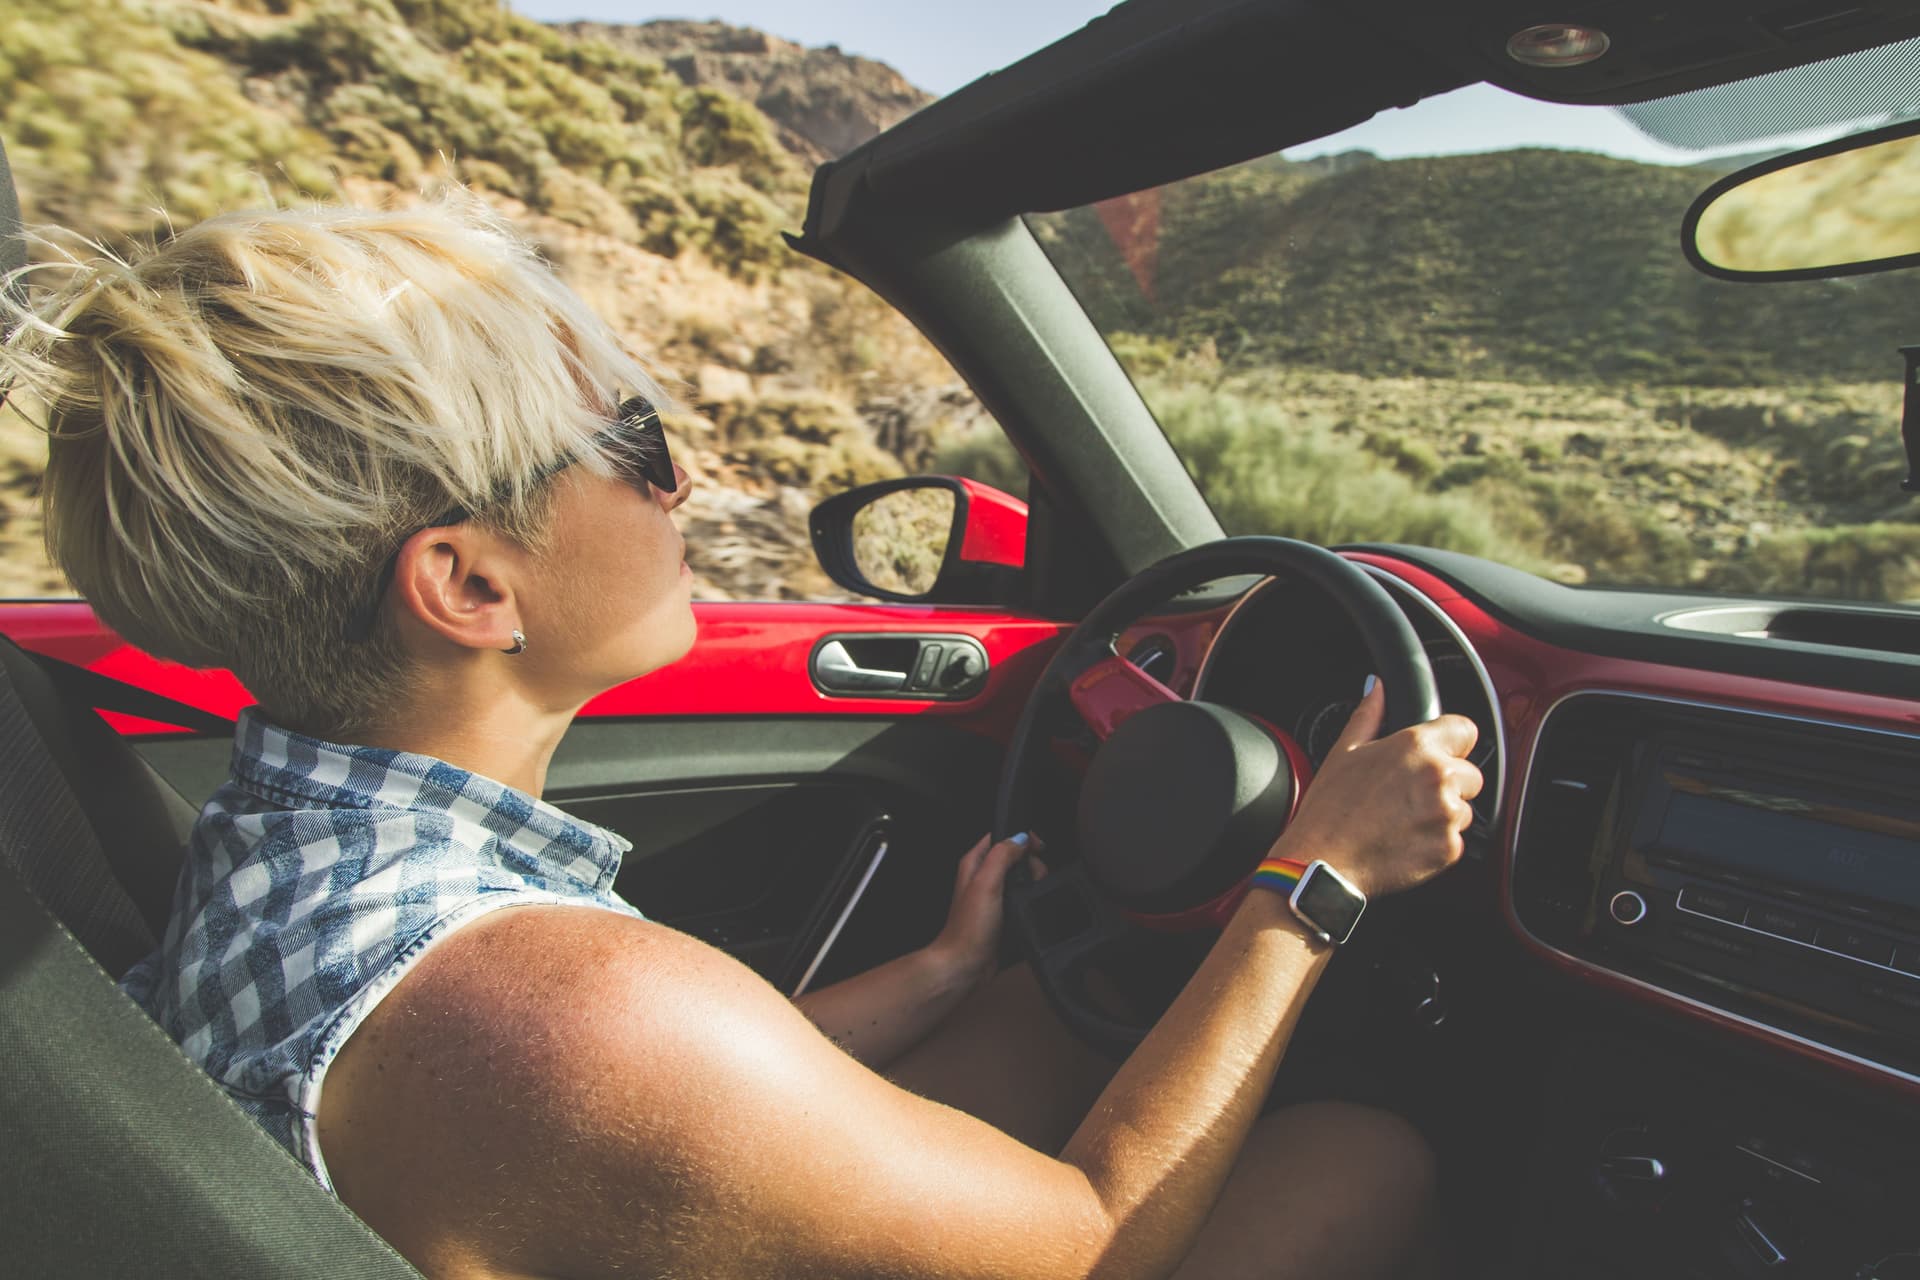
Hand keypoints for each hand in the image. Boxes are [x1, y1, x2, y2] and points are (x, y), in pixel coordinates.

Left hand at [928, 832, 1042, 991]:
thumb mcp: (986, 883)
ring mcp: (994, 897)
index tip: (1038, 847)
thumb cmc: (968, 928)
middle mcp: (983, 878)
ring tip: (1031, 896)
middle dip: (1032, 864)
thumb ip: (1002, 856)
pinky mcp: (1004, 915)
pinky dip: (1031, 901)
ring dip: (1033, 884)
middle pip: (1017, 857)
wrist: (966, 965)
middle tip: (1033, 879)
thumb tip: (1020, 838)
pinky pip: (1024, 900)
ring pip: (1023, 879)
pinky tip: (1031, 908)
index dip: (1021, 838)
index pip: (1001, 837)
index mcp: (974, 863)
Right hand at [1274, 678, 1482, 898]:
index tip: (1442, 755)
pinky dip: (1437, 844)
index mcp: (1415, 746)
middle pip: (1470, 774)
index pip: (1466, 730)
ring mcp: (1447, 814)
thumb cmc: (1329, 810)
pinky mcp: (1450, 848)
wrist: (1323, 863)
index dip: (1453, 743)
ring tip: (1404, 822)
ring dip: (1444, 815)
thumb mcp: (1343, 753)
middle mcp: (1438, 776)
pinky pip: (1456, 841)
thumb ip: (1369, 715)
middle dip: (1449, 784)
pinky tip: (1406, 842)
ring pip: (1465, 809)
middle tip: (1411, 797)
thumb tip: (1377, 688)